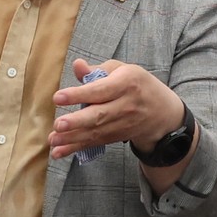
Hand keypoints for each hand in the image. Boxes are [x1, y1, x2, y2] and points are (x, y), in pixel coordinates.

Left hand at [50, 60, 184, 158]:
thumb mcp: (122, 70)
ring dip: (72, 138)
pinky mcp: (117, 137)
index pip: (100, 90)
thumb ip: (98, 69)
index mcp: (127, 83)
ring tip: (53, 140)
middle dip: (77, 121)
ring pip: (96, 132)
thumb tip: (77, 65)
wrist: (163, 112)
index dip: (79, 95)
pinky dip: (77, 148)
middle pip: (100, 115)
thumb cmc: (136, 84)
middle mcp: (126, 105)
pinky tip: (59, 152)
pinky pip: (95, 143)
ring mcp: (123, 124)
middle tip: (58, 124)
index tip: (58, 97)